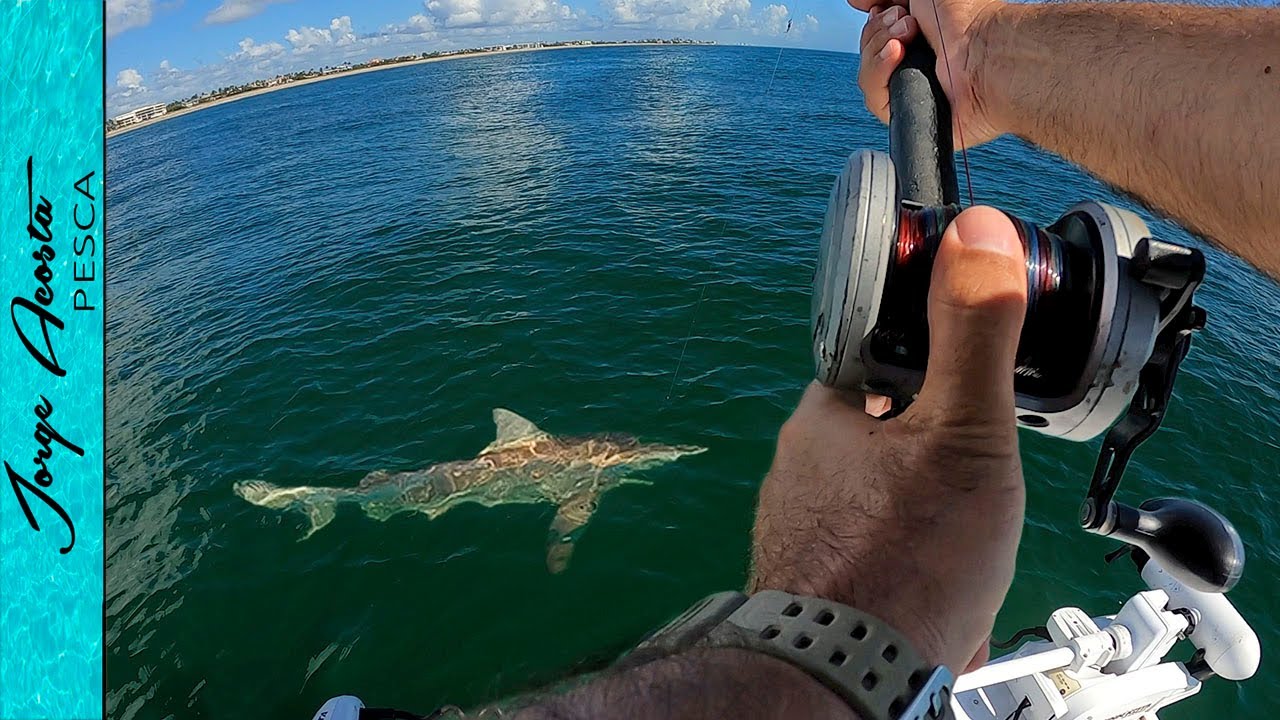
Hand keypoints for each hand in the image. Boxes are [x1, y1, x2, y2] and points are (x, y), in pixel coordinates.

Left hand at [749, 207, 1026, 672]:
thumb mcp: (961, 430)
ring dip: (929, 520)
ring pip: (884, 503)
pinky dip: (911, 569)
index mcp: (824, 416)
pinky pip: (875, 559)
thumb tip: (979, 233)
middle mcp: (799, 468)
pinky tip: (937, 590)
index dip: (933, 377)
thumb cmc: (902, 559)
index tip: (968, 399)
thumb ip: (973, 333)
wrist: (848, 674)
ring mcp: (802, 528)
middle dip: (939, 461)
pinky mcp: (815, 582)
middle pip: (886, 436)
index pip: (877, 363)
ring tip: (961, 546)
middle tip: (976, 489)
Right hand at [854, 0, 1003, 148]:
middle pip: (868, 53)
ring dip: (877, 50)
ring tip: (905, 40)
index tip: (888, 8)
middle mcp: (916, 65)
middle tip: (907, 24)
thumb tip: (857, 1)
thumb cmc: (968, 19)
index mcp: (921, 38)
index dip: (876, 21)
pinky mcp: (907, 115)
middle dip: (878, 32)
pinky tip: (898, 57)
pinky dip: (879, 74)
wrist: (985, 54)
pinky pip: (874, 99)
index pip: (878, 34)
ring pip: (867, 76)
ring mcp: (911, 91)